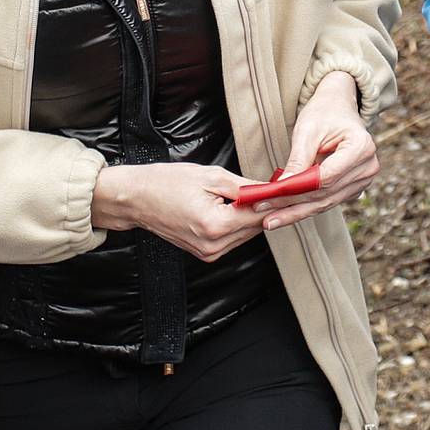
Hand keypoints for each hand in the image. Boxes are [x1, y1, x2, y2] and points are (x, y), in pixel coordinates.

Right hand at [91, 161, 265, 260]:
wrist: (136, 199)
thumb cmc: (166, 183)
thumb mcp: (210, 176)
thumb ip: (244, 187)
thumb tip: (272, 191)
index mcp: (215, 225)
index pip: (260, 215)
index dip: (278, 201)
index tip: (292, 190)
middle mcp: (213, 245)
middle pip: (256, 227)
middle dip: (268, 207)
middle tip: (278, 187)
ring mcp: (209, 252)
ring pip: (246, 233)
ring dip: (253, 216)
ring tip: (255, 193)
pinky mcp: (205, 253)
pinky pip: (232, 237)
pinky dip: (238, 223)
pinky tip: (236, 206)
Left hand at [257, 71, 378, 231]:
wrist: (338, 108)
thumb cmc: (324, 113)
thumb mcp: (307, 129)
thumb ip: (298, 158)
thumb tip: (282, 187)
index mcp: (361, 146)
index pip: (327, 177)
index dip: (298, 190)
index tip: (271, 196)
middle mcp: (368, 167)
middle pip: (326, 195)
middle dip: (293, 206)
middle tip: (265, 216)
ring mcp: (364, 180)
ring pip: (326, 203)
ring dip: (296, 212)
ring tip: (270, 219)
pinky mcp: (354, 188)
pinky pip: (327, 201)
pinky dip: (305, 207)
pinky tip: (284, 212)